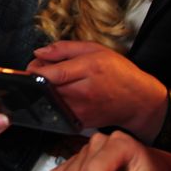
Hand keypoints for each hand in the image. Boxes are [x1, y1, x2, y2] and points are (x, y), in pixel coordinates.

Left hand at [27, 41, 166, 139]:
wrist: (139, 100)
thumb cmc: (118, 72)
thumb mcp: (95, 49)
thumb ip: (64, 48)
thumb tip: (39, 52)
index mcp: (89, 68)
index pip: (54, 73)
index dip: (36, 70)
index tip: (31, 66)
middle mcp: (85, 91)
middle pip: (47, 88)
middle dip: (36, 79)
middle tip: (39, 70)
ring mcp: (82, 109)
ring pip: (49, 101)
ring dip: (42, 91)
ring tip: (50, 81)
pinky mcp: (80, 122)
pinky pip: (57, 112)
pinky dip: (51, 103)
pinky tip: (59, 94)